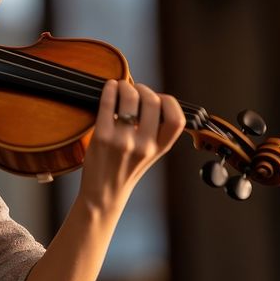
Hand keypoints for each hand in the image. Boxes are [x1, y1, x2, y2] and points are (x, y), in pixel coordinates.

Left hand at [79, 79, 184, 208]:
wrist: (102, 194)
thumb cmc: (124, 171)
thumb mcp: (150, 155)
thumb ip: (155, 131)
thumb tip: (150, 97)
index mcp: (159, 148)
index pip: (177, 119)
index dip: (169, 102)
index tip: (158, 97)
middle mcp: (144, 145)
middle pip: (153, 102)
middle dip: (143, 88)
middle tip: (134, 87)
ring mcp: (123, 141)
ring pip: (130, 98)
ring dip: (125, 86)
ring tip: (121, 86)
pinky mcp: (102, 137)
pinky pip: (107, 104)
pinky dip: (109, 90)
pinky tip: (110, 87)